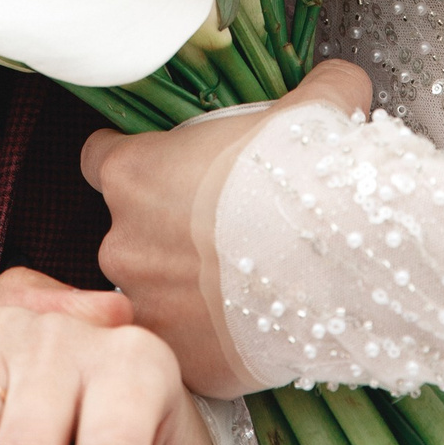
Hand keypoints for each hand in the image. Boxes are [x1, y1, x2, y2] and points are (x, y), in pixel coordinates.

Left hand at [82, 62, 371, 395]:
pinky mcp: (186, 363)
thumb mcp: (315, 106)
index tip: (165, 173)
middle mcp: (124, 242)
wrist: (343, 258)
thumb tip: (340, 81)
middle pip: (131, 234)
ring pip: (157, 296)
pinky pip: (193, 348)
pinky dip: (217, 342)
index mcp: (133, 173)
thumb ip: (314, 89)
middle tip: (228, 234)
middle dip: (169, 236)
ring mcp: (150, 308)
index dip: (135, 164)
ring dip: (190, 292)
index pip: (99, 160)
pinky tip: (258, 325)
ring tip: (247, 285)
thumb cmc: (311, 172)